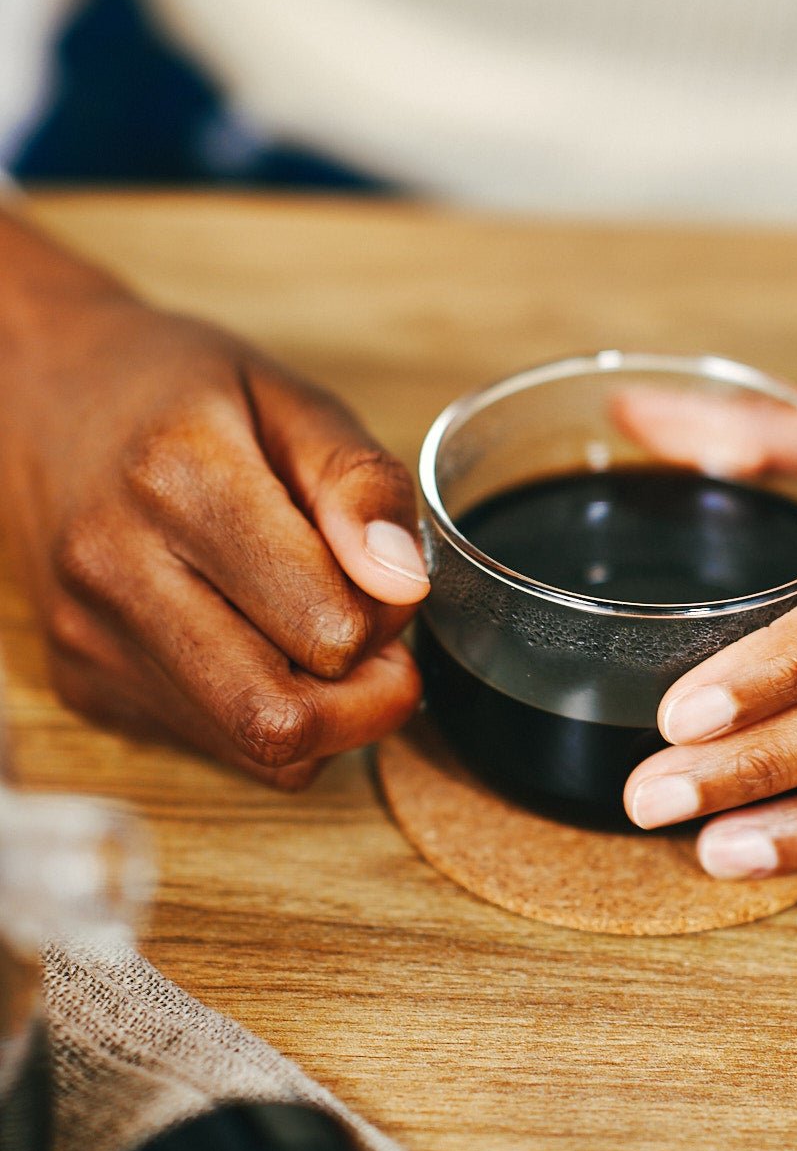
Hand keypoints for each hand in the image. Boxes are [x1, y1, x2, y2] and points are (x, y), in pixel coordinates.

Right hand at [0, 217, 427, 786]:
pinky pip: (219, 751)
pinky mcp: (84, 685)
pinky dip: (268, 719)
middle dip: (366, 700)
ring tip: (320, 639)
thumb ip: (361, 483)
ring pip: (256, 752)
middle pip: (282, 720)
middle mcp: (118, 571)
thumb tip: (403, 583)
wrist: (39, 402)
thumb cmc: (186, 397)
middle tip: (378, 642)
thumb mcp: (293, 401)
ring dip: (324, 718)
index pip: (328, 628)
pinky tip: (261, 648)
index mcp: (181, 480)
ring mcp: (91, 639)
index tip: (387, 581)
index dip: (388, 618)